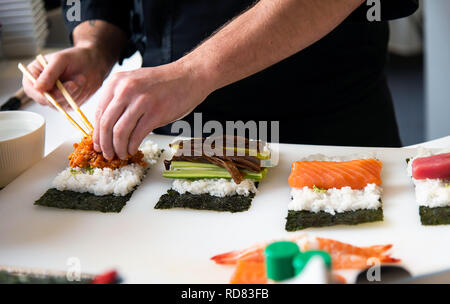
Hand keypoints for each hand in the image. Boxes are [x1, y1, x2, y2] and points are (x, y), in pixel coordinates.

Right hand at [22, 45, 111, 108]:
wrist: (92, 63)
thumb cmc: (75, 57)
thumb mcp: (61, 60)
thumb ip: (49, 74)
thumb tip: (37, 88)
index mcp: (35, 74)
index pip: (31, 89)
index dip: (41, 94)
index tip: (55, 90)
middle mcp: (42, 88)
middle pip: (46, 100)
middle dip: (63, 93)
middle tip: (74, 82)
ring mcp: (54, 97)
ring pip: (60, 104)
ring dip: (73, 93)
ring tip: (79, 78)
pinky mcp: (66, 103)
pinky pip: (70, 105)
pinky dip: (79, 96)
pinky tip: (81, 84)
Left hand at [93, 60, 211, 159]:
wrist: (189, 77)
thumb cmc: (164, 83)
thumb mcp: (135, 83)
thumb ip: (120, 99)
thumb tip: (108, 127)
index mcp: (116, 82)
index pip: (98, 112)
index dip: (97, 133)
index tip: (98, 144)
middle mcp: (125, 90)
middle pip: (105, 124)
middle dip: (104, 144)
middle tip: (107, 154)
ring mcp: (141, 101)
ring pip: (119, 132)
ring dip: (117, 148)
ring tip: (120, 154)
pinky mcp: (155, 113)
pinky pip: (136, 135)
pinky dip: (131, 147)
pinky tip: (132, 150)